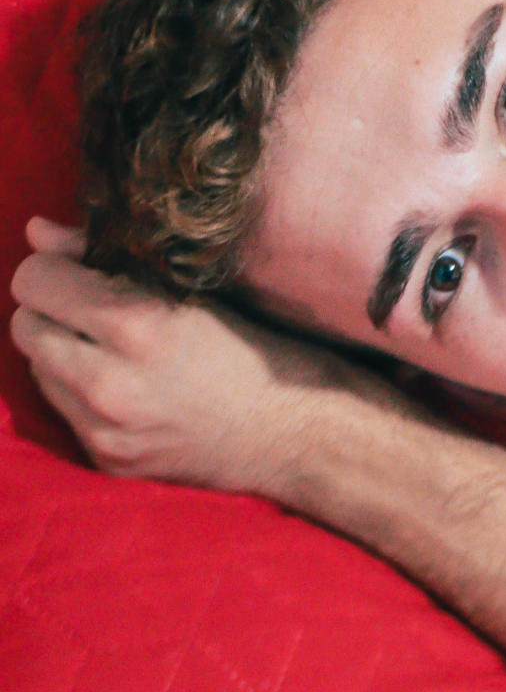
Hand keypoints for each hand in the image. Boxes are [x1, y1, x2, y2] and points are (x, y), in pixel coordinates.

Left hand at [10, 216, 387, 495]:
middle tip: (97, 309)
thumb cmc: (256, 347)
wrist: (294, 431)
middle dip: (54, 310)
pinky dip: (80, 391)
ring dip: (63, 351)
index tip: (81, 270)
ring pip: (36, 368)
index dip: (55, 269)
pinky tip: (125, 385)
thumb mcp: (195, 292)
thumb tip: (36, 232)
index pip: (36, 281)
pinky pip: (62, 409)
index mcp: (135, 326)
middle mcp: (107, 381)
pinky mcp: (105, 458)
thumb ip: (107, 260)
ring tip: (113, 348)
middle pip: (25, 326)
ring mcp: (102, 427)